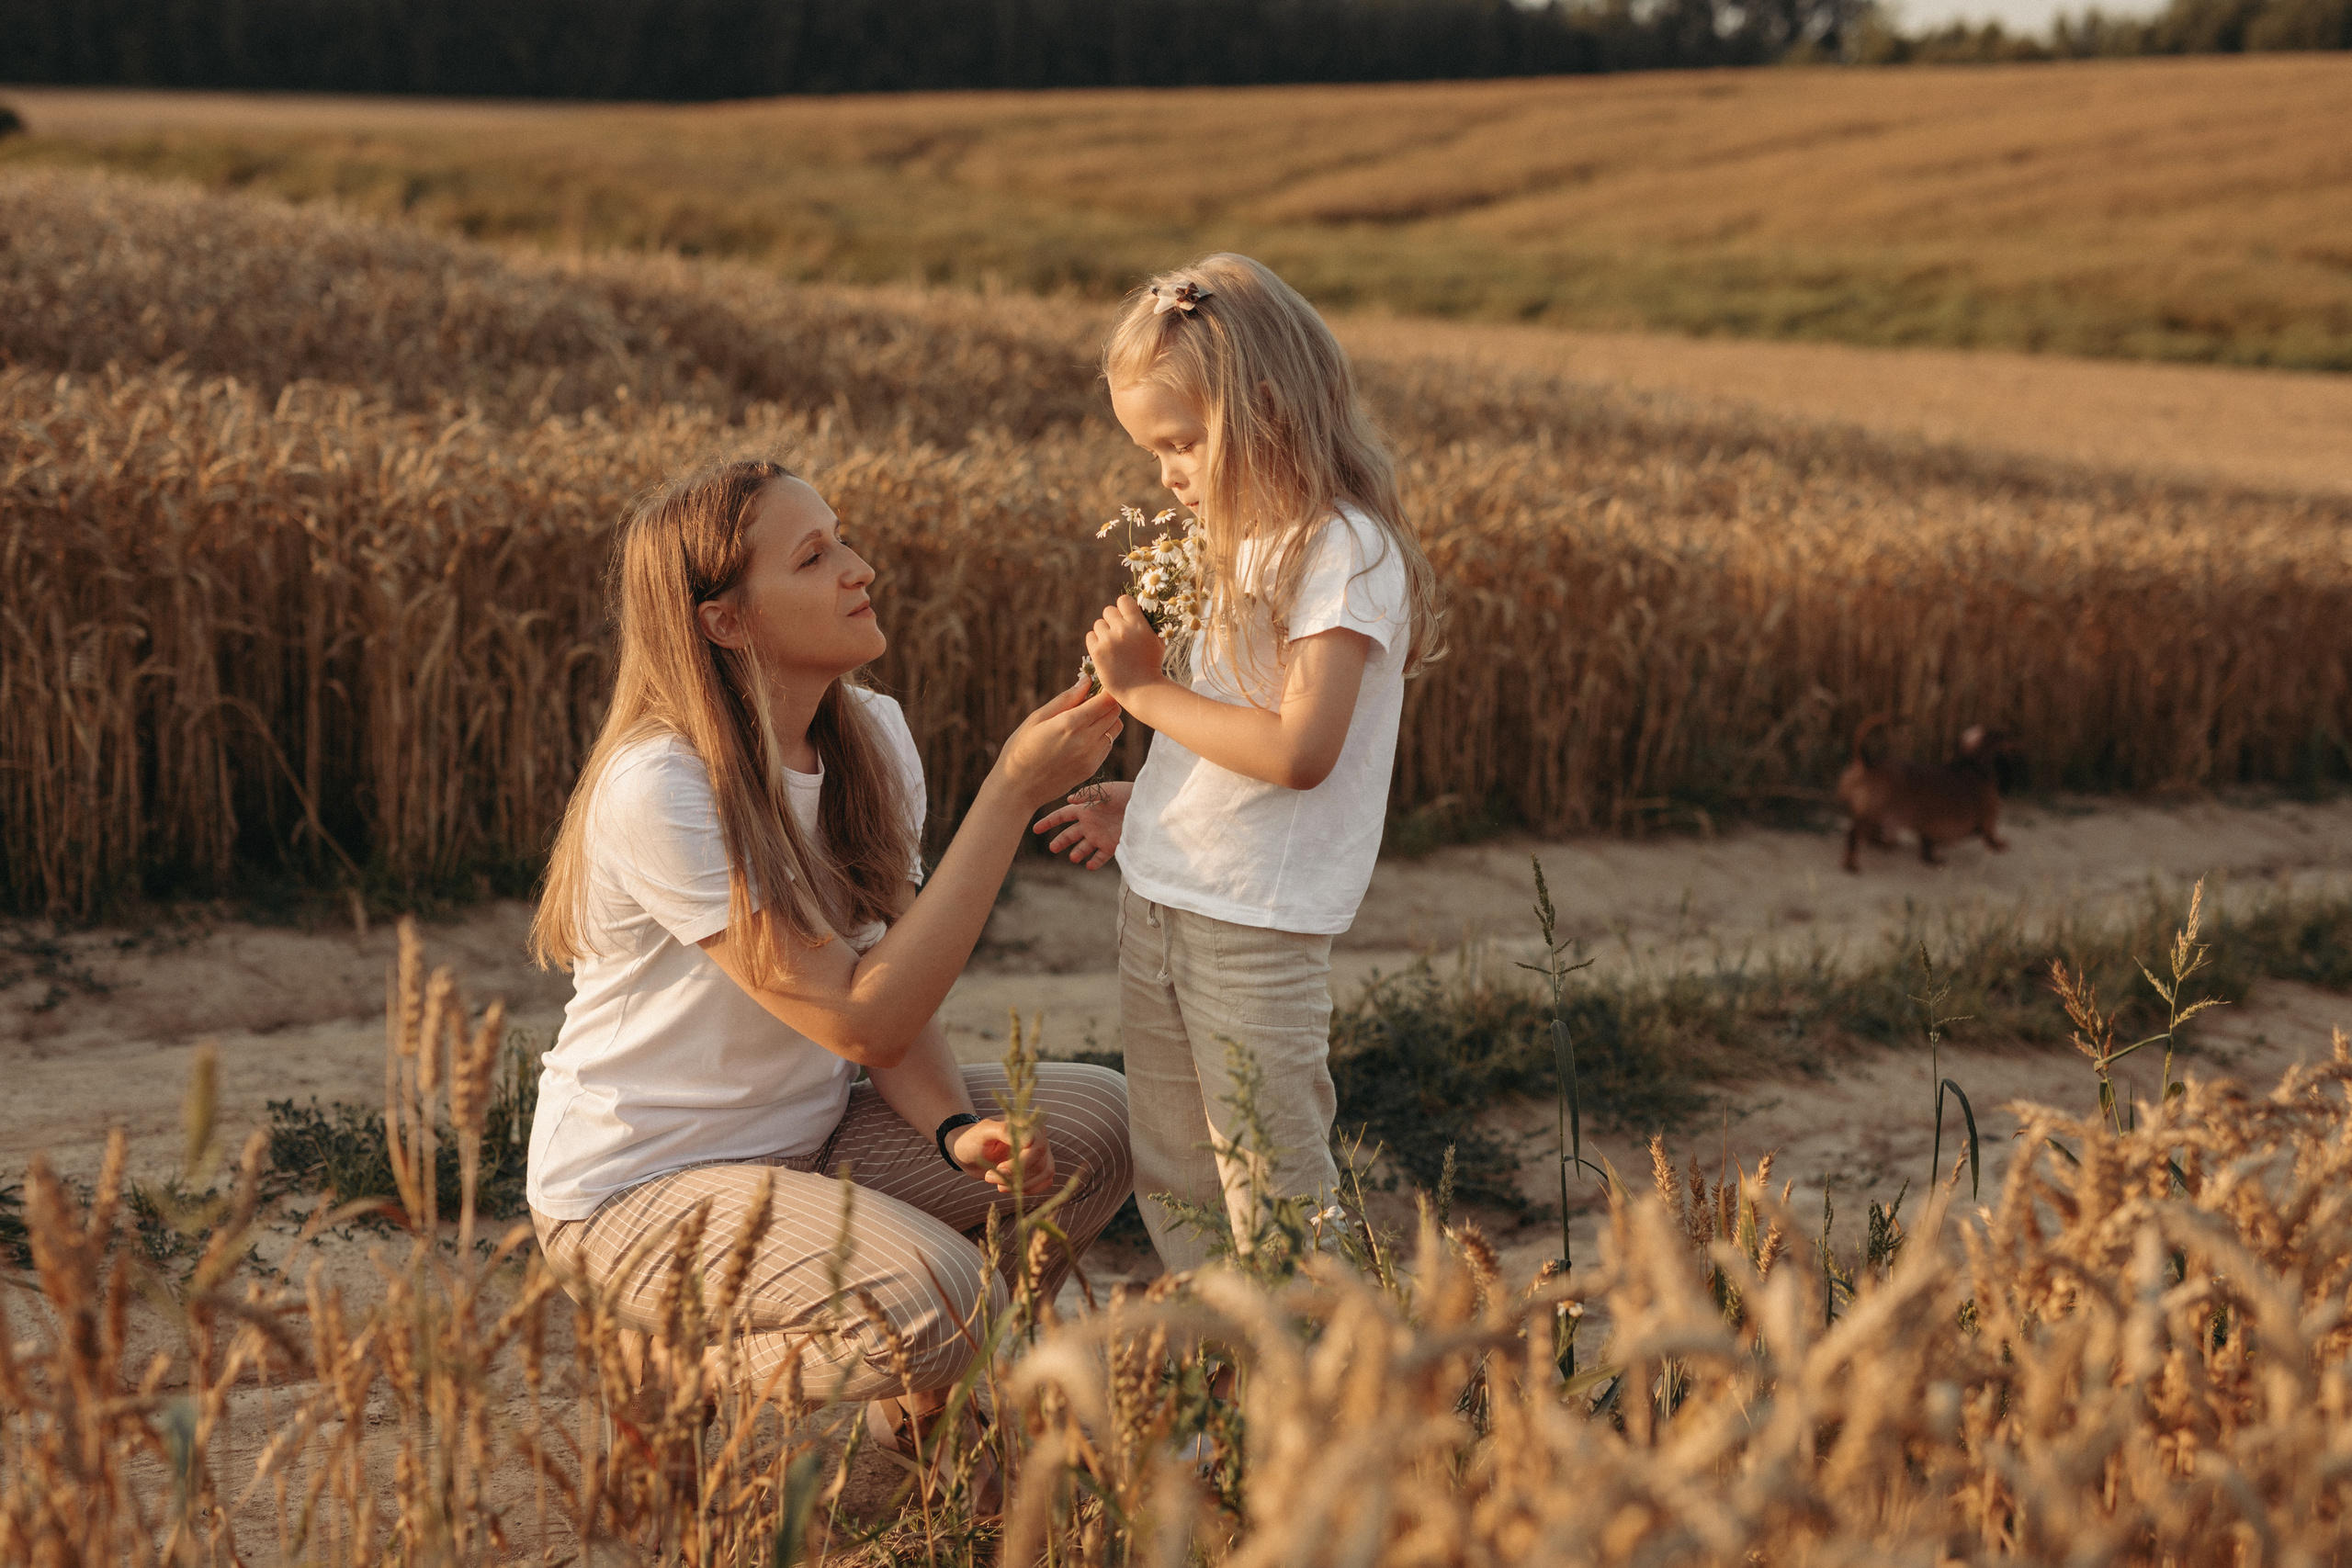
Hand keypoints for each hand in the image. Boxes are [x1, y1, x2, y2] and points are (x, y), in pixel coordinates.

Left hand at [951, 1116, 1057, 1195]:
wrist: (970, 1153)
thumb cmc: (974, 1140)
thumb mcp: (983, 1132)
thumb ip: (1003, 1130)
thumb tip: (1027, 1139)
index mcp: (1027, 1124)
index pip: (1037, 1145)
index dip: (1022, 1161)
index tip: (999, 1168)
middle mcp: (1038, 1137)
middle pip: (1041, 1161)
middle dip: (1017, 1175)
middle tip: (990, 1177)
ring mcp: (1040, 1153)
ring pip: (1046, 1173)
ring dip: (1022, 1184)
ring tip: (998, 1185)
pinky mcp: (1039, 1167)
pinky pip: (1046, 1181)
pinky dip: (1030, 1189)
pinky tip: (1009, 1186)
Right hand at [993, 675, 1124, 808]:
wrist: (1017, 788)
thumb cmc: (1021, 748)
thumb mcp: (1037, 718)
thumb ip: (1065, 699)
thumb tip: (1087, 681)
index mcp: (1070, 723)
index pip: (1107, 699)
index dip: (1103, 689)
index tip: (1093, 686)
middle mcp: (1086, 740)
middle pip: (1115, 711)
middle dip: (1105, 701)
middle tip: (1087, 701)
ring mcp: (1091, 756)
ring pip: (1115, 728)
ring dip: (1106, 719)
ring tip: (1085, 720)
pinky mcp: (1092, 768)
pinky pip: (1108, 744)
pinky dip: (1101, 736)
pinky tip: (1081, 738)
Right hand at [1032, 781, 1129, 869]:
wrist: (1145, 805)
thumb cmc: (1125, 793)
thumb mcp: (1105, 790)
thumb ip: (1086, 795)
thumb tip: (1069, 800)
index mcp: (1085, 809)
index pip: (1062, 816)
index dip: (1048, 823)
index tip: (1035, 829)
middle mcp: (1090, 824)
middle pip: (1070, 835)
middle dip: (1060, 841)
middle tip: (1053, 848)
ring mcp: (1100, 835)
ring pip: (1083, 847)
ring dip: (1077, 853)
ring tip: (1074, 858)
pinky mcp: (1112, 844)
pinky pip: (1100, 856)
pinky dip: (1094, 862)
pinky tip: (1089, 865)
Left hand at [1084, 596, 1167, 702]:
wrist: (1142, 689)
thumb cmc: (1151, 664)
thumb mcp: (1157, 640)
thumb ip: (1147, 623)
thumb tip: (1138, 607)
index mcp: (1139, 624)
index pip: (1124, 600)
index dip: (1124, 608)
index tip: (1126, 617)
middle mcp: (1123, 630)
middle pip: (1109, 611)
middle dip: (1113, 621)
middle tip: (1119, 635)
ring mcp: (1108, 641)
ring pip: (1098, 624)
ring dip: (1104, 632)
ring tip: (1113, 646)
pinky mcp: (1097, 652)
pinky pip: (1090, 636)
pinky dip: (1096, 642)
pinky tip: (1105, 651)